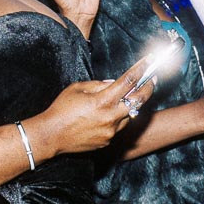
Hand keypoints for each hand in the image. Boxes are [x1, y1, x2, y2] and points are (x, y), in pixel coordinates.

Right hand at [27, 54, 155, 157]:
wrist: (51, 136)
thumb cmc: (61, 109)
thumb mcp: (76, 89)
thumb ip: (97, 84)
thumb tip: (113, 83)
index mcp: (103, 100)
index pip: (128, 81)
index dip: (140, 69)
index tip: (149, 61)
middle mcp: (111, 117)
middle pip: (138, 101)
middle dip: (148, 88)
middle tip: (152, 80)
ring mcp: (111, 131)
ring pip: (129, 116)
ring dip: (128, 106)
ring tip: (122, 99)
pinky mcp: (107, 141)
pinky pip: (117, 128)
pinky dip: (116, 119)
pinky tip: (104, 116)